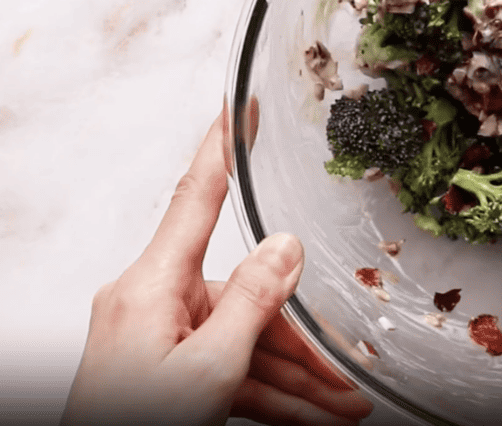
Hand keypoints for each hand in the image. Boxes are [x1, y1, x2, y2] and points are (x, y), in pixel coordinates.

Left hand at [62, 112, 373, 425]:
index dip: (222, 147)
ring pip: (247, 342)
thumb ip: (252, 303)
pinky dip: (272, 393)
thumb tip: (285, 246)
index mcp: (151, 286)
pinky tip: (314, 415)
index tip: (239, 107)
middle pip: (247, 297)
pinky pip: (231, 368)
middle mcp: (154, 303)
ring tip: (345, 408)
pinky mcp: (167, 369)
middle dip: (303, 341)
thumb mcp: (208, 369)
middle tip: (350, 372)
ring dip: (298, 378)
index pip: (195, 197)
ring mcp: (160, 338)